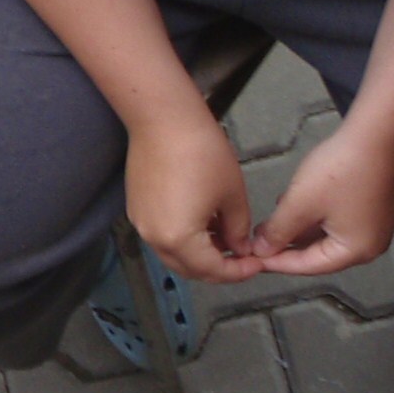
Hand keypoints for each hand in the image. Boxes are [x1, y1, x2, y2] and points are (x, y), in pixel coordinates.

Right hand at [123, 108, 264, 284]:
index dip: (238, 271)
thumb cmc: (202, 154)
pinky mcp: (136, 209)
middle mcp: (154, 238)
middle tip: (242, 258)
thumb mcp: (233, 195)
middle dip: (217, 268)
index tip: (257, 263)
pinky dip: (182, 240)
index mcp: (179, 239)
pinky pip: (161, 236)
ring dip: (198, 255)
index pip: (212, 271)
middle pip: (188, 269)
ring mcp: (141, 223)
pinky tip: (201, 223)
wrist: (163, 121)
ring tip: (224, 239)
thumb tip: (239, 247)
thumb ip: (238, 230)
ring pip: (173, 254)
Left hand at [251, 121, 393, 275]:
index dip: (276, 262)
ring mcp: (372, 227)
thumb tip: (262, 251)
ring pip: (325, 237)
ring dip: (295, 231)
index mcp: (356, 251)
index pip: (309, 266)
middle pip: (318, 254)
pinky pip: (335, 222)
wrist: (376, 135)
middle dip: (285, 247)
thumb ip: (278, 232)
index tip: (250, 259)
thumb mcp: (300, 204)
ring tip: (266, 225)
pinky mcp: (370, 209)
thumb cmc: (339, 171)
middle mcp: (369, 245)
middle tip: (255, 243)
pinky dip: (311, 219)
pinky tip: (288, 207)